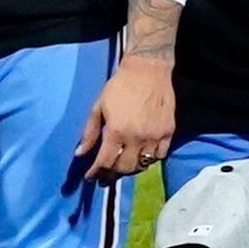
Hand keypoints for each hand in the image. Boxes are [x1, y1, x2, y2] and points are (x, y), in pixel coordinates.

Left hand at [76, 53, 176, 184]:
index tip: (91, 177)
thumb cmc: (119, 87)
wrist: (148, 70)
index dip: (96, 173)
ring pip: (143, 164)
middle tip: (106, 176)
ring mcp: (155, 136)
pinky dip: (150, 159)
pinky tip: (142, 155)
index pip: (105, 162)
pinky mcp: (168, 132)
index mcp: (117, 131)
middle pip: (124, 168)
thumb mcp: (98, 107)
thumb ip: (89, 133)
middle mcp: (137, 137)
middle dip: (112, 175)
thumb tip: (80, 153)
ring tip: (123, 166)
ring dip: (131, 168)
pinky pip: (160, 155)